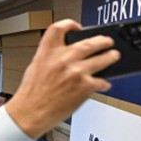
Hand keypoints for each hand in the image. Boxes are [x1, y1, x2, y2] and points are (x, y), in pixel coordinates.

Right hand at [5, 19, 118, 138]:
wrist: (28, 115)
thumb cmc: (30, 97)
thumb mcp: (35, 69)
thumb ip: (51, 58)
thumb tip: (67, 56)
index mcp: (46, 53)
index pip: (59, 28)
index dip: (70, 25)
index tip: (77, 28)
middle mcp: (62, 59)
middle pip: (90, 42)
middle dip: (102, 41)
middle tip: (106, 43)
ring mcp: (75, 72)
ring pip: (103, 59)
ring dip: (110, 57)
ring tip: (112, 57)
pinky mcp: (85, 86)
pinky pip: (101, 81)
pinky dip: (103, 83)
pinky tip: (101, 84)